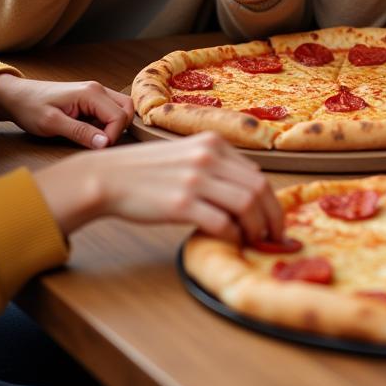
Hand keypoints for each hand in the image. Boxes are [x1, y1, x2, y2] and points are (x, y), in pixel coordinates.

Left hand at [0, 74, 133, 149]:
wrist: (17, 96)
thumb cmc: (30, 107)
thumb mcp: (52, 124)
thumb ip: (80, 132)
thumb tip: (104, 144)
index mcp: (91, 93)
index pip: (119, 116)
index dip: (113, 136)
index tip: (97, 149)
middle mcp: (98, 89)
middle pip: (127, 109)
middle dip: (119, 130)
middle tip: (100, 144)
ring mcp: (96, 93)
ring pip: (121, 109)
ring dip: (115, 126)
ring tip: (95, 138)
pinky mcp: (91, 99)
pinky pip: (110, 110)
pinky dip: (107, 123)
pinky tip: (91, 132)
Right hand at [34, 132, 283, 241]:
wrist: (109, 177)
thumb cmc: (148, 170)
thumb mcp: (187, 153)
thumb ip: (217, 165)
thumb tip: (249, 190)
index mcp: (214, 143)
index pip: (257, 174)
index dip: (271, 201)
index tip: (274, 219)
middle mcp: (209, 156)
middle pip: (258, 189)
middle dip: (273, 217)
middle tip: (275, 237)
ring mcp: (196, 179)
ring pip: (246, 205)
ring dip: (257, 229)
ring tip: (256, 242)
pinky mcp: (181, 203)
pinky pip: (221, 223)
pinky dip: (232, 236)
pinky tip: (230, 242)